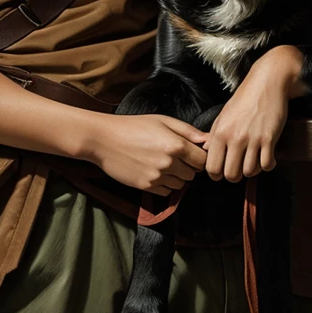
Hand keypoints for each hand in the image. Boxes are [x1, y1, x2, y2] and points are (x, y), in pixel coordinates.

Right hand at [86, 114, 208, 195]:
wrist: (103, 139)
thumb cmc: (133, 126)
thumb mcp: (162, 120)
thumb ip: (188, 131)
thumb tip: (207, 140)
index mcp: (176, 145)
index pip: (203, 160)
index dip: (199, 157)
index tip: (191, 153)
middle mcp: (169, 163)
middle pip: (193, 174)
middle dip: (188, 167)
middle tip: (174, 156)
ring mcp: (158, 177)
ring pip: (180, 185)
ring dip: (176, 177)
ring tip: (162, 163)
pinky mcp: (146, 187)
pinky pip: (165, 192)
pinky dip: (163, 185)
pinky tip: (153, 171)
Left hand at [205, 45, 306, 181]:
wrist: (266, 83)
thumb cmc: (244, 98)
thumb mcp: (223, 115)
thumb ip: (214, 135)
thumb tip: (206, 151)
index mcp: (219, 133)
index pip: (212, 167)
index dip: (217, 174)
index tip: (222, 172)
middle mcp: (234, 138)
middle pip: (231, 175)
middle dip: (235, 176)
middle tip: (239, 168)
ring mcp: (252, 140)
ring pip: (250, 172)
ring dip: (252, 170)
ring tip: (253, 161)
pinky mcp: (269, 139)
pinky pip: (267, 165)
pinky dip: (268, 165)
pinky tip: (267, 157)